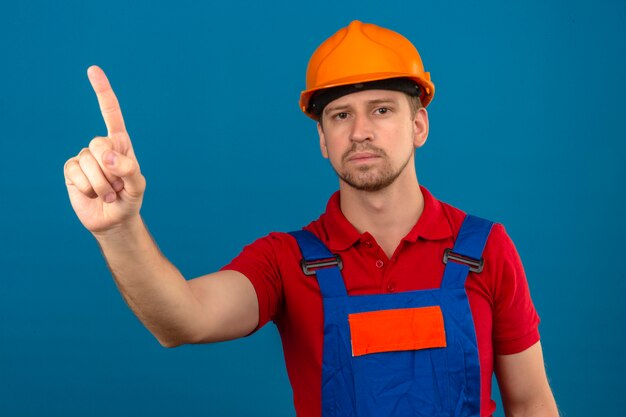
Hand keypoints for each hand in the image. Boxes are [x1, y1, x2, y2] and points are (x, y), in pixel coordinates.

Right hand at [64, 66, 145, 233]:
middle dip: (109, 169)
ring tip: (108, 192)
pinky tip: (93, 194)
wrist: (114, 220)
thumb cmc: (130, 199)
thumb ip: (128, 169)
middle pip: (98, 144)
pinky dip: (88, 188)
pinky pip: (75, 174)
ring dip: (101, 184)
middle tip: (117, 185)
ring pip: (87, 163)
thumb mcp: (137, 185)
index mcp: (120, 143)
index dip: (102, 92)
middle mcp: (101, 147)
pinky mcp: (71, 171)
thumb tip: (107, 157)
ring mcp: (84, 158)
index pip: (111, 114)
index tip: (92, 70)